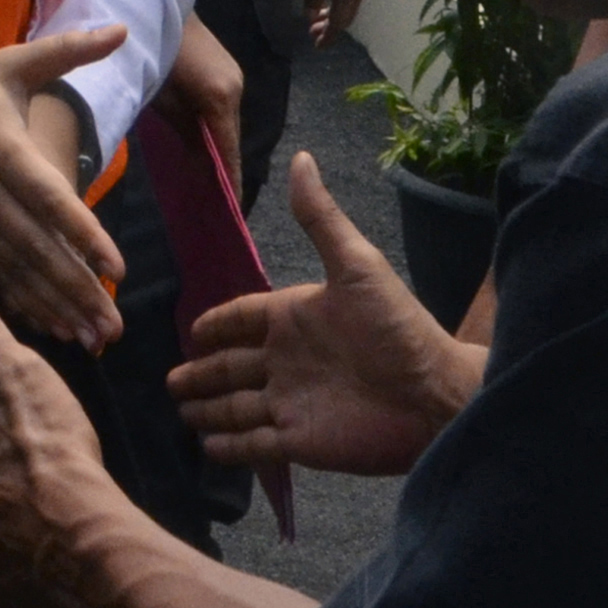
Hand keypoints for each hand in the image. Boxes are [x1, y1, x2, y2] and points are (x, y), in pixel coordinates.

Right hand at [0, 27, 126, 350]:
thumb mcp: (8, 63)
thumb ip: (66, 51)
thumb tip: (120, 28)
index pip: (46, 196)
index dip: (82, 233)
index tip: (118, 267)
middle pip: (35, 247)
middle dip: (75, 289)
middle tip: (115, 324)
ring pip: (15, 269)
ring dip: (54, 306)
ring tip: (94, 338)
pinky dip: (24, 302)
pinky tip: (53, 328)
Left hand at [157, 14, 243, 201]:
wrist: (160, 6)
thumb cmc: (152, 53)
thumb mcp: (161, 99)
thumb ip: (183, 131)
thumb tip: (201, 166)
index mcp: (221, 97)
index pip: (229, 149)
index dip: (231, 180)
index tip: (233, 210)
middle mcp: (236, 89)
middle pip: (232, 138)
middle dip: (228, 168)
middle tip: (220, 202)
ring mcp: (235, 78)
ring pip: (230, 124)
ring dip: (222, 148)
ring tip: (214, 179)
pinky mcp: (229, 72)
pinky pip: (226, 109)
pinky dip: (218, 129)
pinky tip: (209, 143)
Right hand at [165, 153, 475, 476]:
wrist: (437, 396)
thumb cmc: (397, 329)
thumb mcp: (356, 266)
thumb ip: (320, 219)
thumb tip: (303, 160)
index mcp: (294, 317)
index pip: (241, 319)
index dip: (215, 325)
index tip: (190, 331)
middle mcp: (286, 360)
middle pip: (230, 367)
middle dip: (200, 373)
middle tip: (169, 381)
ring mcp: (290, 403)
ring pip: (235, 407)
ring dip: (207, 410)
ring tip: (181, 413)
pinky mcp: (299, 442)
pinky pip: (254, 445)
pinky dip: (229, 448)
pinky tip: (206, 448)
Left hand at [304, 0, 375, 49]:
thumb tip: (310, 17)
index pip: (339, 24)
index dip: (328, 37)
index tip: (317, 46)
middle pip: (345, 19)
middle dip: (329, 29)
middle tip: (312, 34)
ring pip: (348, 8)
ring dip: (333, 17)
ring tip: (316, 20)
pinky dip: (338, 5)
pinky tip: (327, 2)